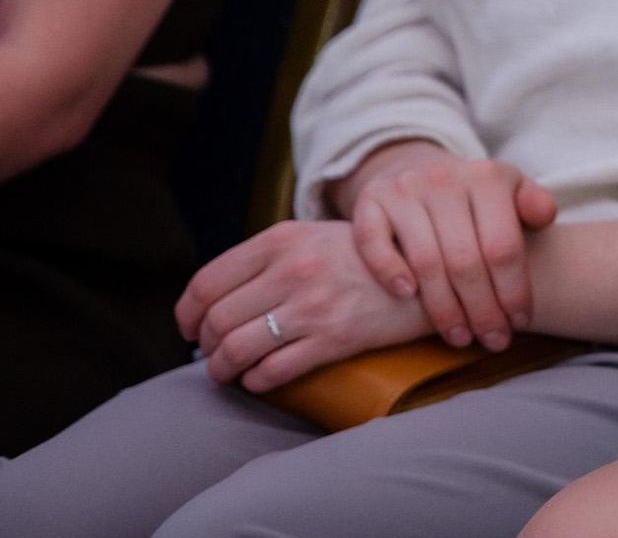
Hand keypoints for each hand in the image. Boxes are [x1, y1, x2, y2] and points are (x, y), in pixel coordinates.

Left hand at [176, 220, 434, 392]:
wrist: (430, 271)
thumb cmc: (365, 257)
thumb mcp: (313, 237)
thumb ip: (267, 258)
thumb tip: (212, 300)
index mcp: (282, 239)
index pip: (207, 283)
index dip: (187, 314)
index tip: (189, 329)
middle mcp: (292, 270)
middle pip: (215, 321)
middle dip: (206, 346)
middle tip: (214, 354)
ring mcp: (313, 305)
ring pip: (235, 350)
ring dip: (223, 370)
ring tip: (229, 373)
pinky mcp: (334, 339)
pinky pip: (271, 372)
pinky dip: (256, 382)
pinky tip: (261, 378)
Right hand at [347, 151, 558, 350]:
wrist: (418, 170)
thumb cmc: (474, 198)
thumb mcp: (510, 191)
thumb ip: (535, 203)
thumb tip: (545, 217)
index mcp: (487, 177)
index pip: (503, 246)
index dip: (514, 290)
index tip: (520, 323)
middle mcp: (444, 179)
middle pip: (466, 261)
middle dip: (483, 310)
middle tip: (493, 341)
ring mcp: (404, 189)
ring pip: (426, 261)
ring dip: (444, 308)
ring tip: (460, 337)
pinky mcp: (369, 200)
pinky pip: (374, 242)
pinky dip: (389, 271)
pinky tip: (407, 296)